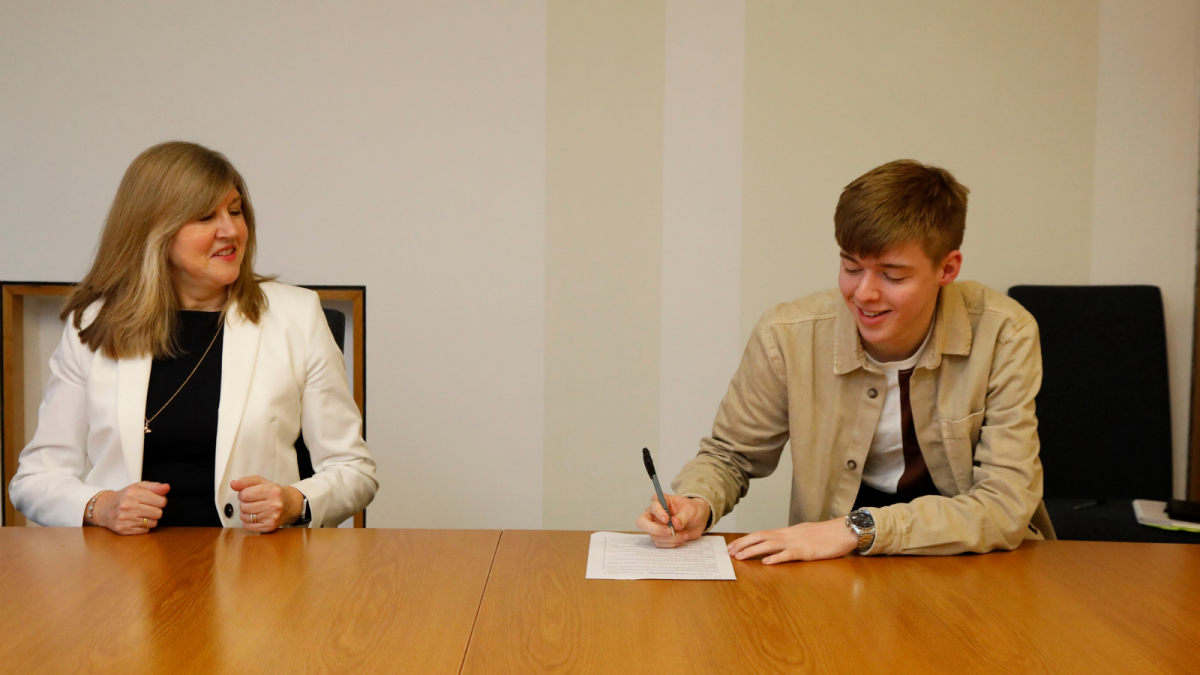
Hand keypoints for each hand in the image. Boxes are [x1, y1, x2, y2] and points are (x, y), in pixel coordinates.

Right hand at [92, 481, 169, 534]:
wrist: (104, 508)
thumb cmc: (125, 496)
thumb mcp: (138, 487)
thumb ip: (155, 486)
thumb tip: (167, 488)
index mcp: (133, 493)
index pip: (161, 501)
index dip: (161, 501)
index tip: (155, 501)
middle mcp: (128, 506)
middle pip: (158, 513)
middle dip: (156, 511)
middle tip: (148, 508)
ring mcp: (125, 519)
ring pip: (152, 523)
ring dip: (150, 519)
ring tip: (142, 514)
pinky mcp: (123, 529)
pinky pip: (145, 531)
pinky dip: (144, 527)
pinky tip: (136, 521)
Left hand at [231, 475, 303, 532]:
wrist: (290, 504)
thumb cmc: (273, 492)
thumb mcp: (261, 482)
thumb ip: (246, 482)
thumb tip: (233, 484)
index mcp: (272, 491)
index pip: (245, 494)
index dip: (242, 494)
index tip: (248, 493)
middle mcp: (274, 504)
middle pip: (244, 506)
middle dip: (244, 503)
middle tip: (252, 501)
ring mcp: (272, 517)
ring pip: (245, 517)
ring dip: (245, 513)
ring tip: (254, 509)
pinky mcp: (269, 526)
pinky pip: (248, 526)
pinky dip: (247, 522)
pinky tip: (254, 517)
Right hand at [636, 494, 710, 547]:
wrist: (697, 521)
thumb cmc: (692, 510)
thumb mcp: (691, 511)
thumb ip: (683, 516)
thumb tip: (675, 523)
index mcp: (662, 501)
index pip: (653, 504)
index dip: (657, 512)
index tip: (667, 519)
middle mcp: (654, 514)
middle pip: (642, 521)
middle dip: (654, 529)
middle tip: (669, 532)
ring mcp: (655, 526)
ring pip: (653, 535)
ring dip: (669, 538)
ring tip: (684, 535)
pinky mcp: (659, 537)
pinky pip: (660, 543)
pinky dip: (671, 543)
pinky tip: (681, 538)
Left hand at [726, 517, 858, 563]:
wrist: (845, 530)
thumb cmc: (827, 534)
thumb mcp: (805, 534)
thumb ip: (791, 539)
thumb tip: (778, 545)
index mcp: (789, 531)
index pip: (762, 533)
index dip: (746, 539)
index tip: (733, 546)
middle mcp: (790, 535)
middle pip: (761, 536)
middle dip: (744, 543)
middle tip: (729, 552)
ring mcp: (798, 542)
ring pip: (771, 544)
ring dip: (753, 550)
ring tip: (740, 556)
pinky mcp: (808, 551)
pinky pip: (790, 554)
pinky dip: (777, 558)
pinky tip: (767, 562)